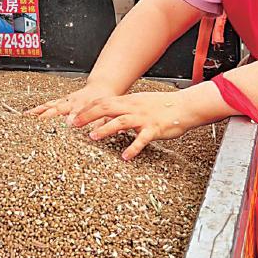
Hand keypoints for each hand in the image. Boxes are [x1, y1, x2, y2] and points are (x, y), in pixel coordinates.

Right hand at [25, 80, 124, 121]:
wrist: (101, 88)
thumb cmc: (104, 102)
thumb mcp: (106, 114)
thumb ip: (100, 124)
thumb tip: (96, 134)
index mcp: (84, 106)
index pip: (77, 113)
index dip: (72, 118)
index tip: (67, 124)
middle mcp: (72, 103)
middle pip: (57, 109)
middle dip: (48, 117)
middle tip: (38, 124)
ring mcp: (65, 101)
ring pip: (49, 106)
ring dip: (38, 112)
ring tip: (26, 119)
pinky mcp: (61, 101)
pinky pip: (47, 105)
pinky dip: (37, 109)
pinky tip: (28, 114)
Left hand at [68, 90, 191, 160]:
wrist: (185, 106)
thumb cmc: (162, 106)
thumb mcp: (140, 103)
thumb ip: (124, 109)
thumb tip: (109, 115)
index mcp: (128, 101)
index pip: (103, 101)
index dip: (87, 108)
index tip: (73, 115)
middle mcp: (133, 107)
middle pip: (106, 108)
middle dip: (88, 116)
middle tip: (73, 124)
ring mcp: (143, 118)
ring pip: (120, 121)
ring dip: (105, 129)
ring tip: (93, 136)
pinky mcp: (154, 129)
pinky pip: (142, 139)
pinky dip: (133, 148)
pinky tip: (125, 157)